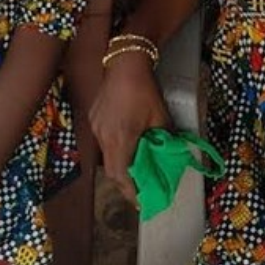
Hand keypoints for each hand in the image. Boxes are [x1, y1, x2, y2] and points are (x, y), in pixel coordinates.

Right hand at [89, 52, 169, 206]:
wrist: (126, 62)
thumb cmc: (144, 90)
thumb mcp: (160, 117)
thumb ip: (164, 140)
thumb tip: (170, 155)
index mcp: (121, 139)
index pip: (122, 177)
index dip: (131, 193)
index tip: (142, 202)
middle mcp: (104, 136)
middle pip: (111, 170)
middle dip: (125, 183)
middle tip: (140, 188)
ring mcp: (96, 127)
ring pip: (106, 156)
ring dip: (120, 165)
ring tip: (135, 167)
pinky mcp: (94, 118)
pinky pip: (103, 141)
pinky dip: (114, 149)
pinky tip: (126, 144)